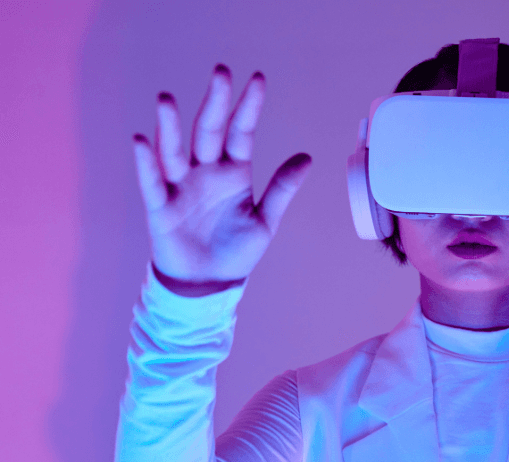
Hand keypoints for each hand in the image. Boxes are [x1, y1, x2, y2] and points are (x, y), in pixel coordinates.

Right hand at [133, 64, 311, 293]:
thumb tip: (307, 157)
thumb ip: (282, 188)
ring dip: (171, 126)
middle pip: (209, 131)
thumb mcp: (265, 219)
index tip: (257, 79)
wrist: (208, 284)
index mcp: (234, 173)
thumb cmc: (236, 251)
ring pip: (175, 150)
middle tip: (221, 72)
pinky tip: (142, 141)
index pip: (241, 132)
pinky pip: (153, 182)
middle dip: (215, 102)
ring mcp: (182, 187)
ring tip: (167, 100)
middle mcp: (206, 172)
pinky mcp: (162, 207)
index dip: (248, 107)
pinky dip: (146, 163)